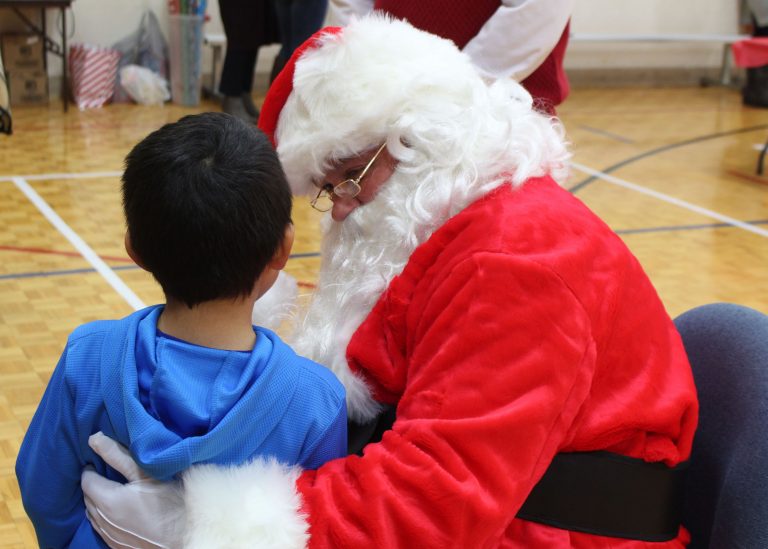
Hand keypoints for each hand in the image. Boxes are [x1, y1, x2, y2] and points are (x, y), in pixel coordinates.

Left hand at [81, 432, 184, 548]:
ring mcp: (110, 536)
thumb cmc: (170, 501)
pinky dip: (104, 517)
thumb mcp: (145, 473)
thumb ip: (118, 455)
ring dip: (97, 502)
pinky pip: (102, 529)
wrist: (186, 534)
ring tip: (111, 491)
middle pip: (88, 498)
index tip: (98, 462)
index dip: (91, 469)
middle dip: (93, 485)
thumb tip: (94, 438)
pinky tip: (119, 512)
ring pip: (93, 516)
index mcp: (107, 500)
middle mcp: (103, 520)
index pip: (87, 481)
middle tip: (105, 474)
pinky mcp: (117, 546)